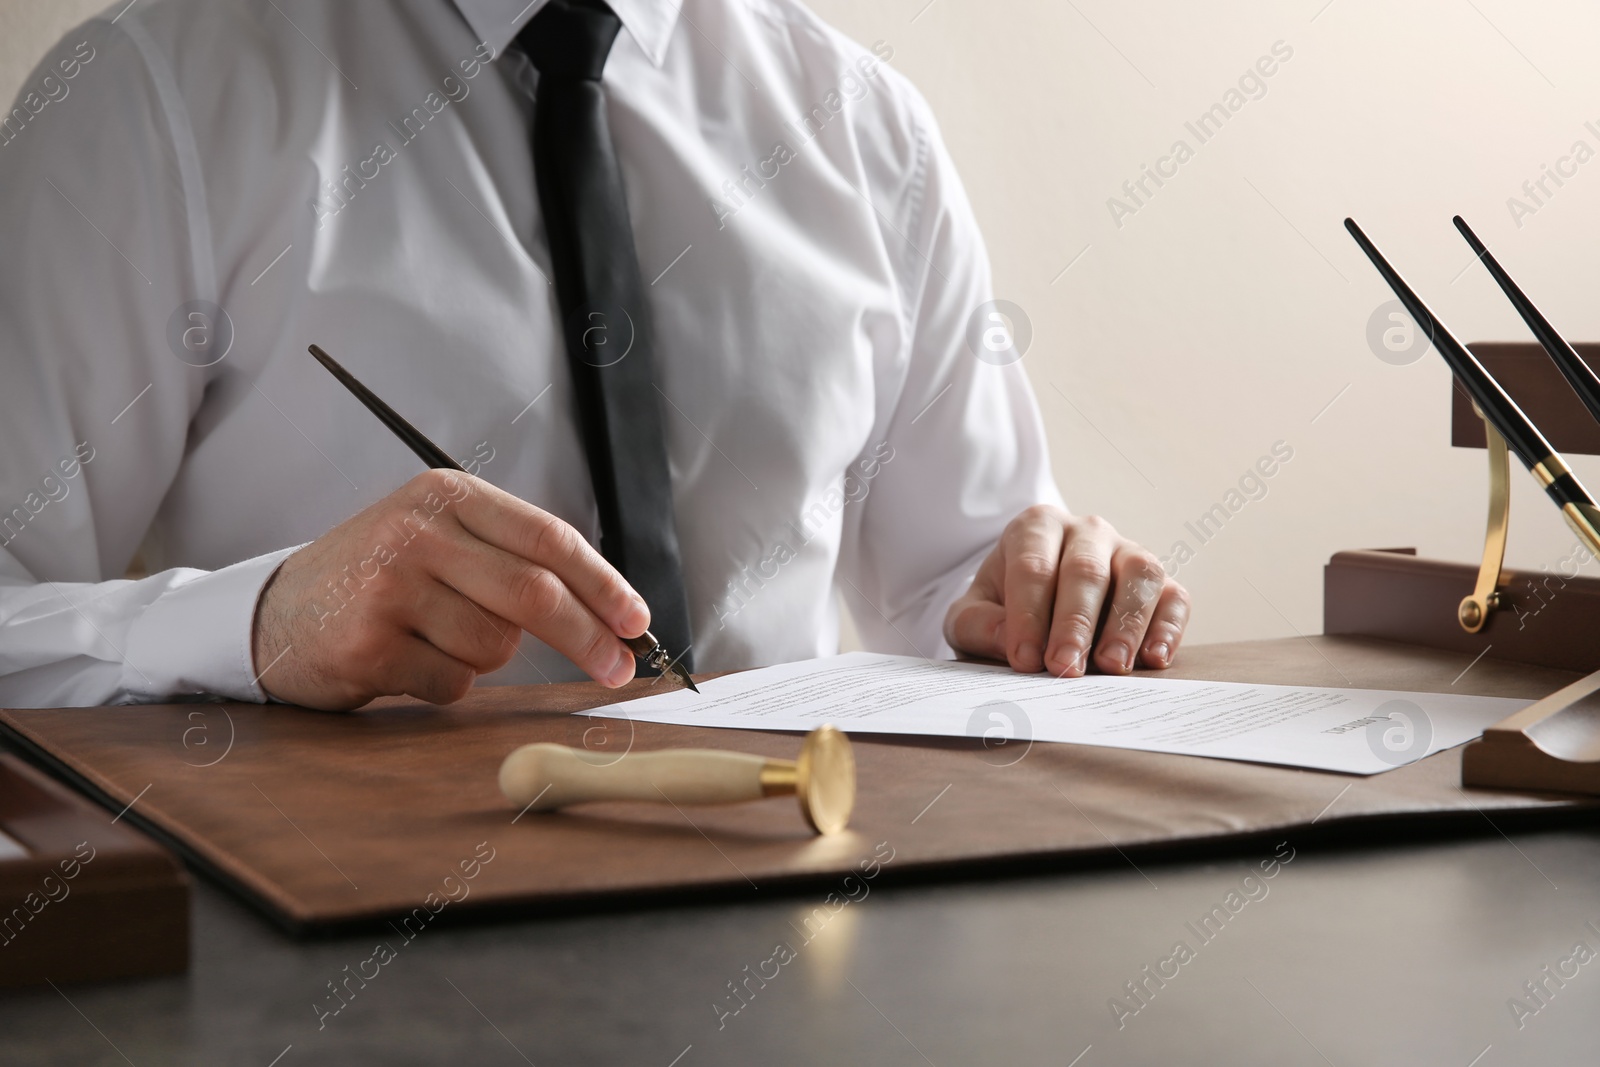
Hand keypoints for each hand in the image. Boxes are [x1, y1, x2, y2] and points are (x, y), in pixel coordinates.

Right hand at [250, 469, 649, 708]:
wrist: (275, 611)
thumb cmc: (379, 576)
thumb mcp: (439, 536)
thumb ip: (512, 556)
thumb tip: (610, 609)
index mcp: (446, 495)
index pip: (550, 538)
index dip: (604, 584)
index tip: (636, 621)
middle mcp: (418, 532)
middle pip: (536, 593)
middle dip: (588, 638)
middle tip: (617, 669)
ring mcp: (390, 588)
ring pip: (496, 647)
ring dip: (486, 658)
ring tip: (438, 637)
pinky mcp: (369, 644)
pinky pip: (453, 683)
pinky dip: (446, 684)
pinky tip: (408, 660)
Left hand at [944, 506, 1189, 676]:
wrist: (1039, 600)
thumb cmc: (1003, 606)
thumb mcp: (973, 614)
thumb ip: (977, 625)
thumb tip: (1010, 642)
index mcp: (1036, 528)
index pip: (1033, 567)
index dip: (1028, 615)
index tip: (1024, 659)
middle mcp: (1086, 531)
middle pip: (1086, 571)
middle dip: (1075, 623)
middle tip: (1065, 668)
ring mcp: (1128, 551)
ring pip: (1139, 574)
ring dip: (1127, 623)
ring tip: (1112, 666)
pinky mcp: (1161, 581)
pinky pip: (1174, 596)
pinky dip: (1169, 627)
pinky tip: (1154, 658)